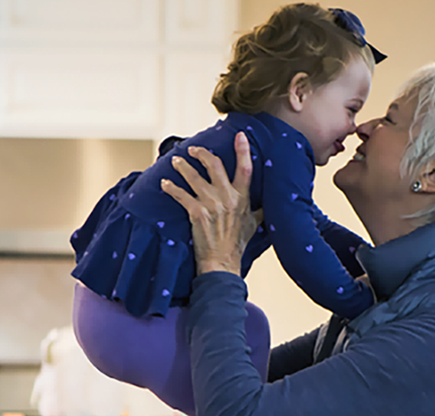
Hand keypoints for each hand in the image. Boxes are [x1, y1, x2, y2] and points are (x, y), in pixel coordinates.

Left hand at [159, 132, 257, 275]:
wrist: (222, 262)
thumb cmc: (236, 244)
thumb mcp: (254, 224)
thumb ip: (258, 209)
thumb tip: (269, 202)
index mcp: (243, 198)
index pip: (245, 168)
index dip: (243, 150)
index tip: (239, 135)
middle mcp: (228, 197)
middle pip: (214, 165)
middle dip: (201, 153)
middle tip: (192, 149)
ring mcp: (211, 204)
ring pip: (194, 176)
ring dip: (182, 167)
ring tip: (175, 161)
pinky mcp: (196, 212)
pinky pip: (180, 194)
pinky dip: (171, 187)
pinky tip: (165, 183)